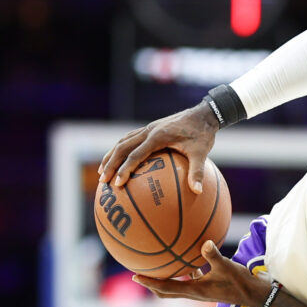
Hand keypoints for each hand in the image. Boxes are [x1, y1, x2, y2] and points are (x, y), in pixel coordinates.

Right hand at [99, 103, 218, 191]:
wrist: (203, 114)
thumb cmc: (203, 134)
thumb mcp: (202, 153)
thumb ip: (197, 172)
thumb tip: (198, 192)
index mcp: (158, 136)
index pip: (135, 155)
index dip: (125, 169)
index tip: (118, 183)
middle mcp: (149, 130)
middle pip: (122, 147)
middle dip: (110, 164)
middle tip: (103, 180)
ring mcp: (148, 128)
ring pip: (122, 141)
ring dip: (111, 155)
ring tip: (103, 171)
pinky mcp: (150, 128)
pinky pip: (130, 139)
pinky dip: (120, 149)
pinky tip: (118, 160)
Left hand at [134, 241, 269, 306]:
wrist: (256, 296)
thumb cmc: (242, 283)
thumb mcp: (228, 267)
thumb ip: (214, 255)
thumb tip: (204, 243)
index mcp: (196, 290)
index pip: (167, 288)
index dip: (150, 283)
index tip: (134, 277)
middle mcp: (196, 293)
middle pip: (166, 292)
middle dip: (152, 284)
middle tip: (138, 275)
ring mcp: (202, 291)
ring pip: (177, 287)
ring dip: (165, 280)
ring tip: (156, 268)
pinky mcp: (209, 287)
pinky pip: (190, 280)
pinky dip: (183, 273)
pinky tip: (184, 260)